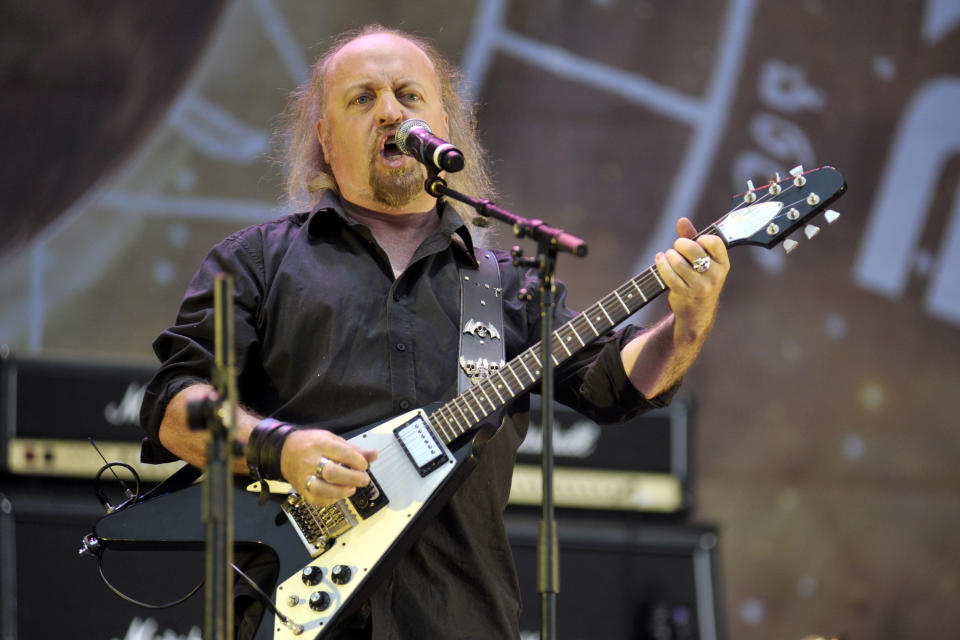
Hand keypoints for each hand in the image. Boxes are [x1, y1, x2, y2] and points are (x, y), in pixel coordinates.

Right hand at [280, 428, 378, 506]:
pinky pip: (316, 499)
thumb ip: (354, 449)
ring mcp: (304, 476)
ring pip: (322, 489)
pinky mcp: (301, 489)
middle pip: (332, 472)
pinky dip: (330, 500)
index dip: (358, 461)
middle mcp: (310, 460)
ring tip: (351, 489)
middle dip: (353, 478)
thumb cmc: (311, 444)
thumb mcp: (332, 439)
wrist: (284, 451)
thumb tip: (374, 455)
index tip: (364, 465)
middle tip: (363, 479)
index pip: (342, 453)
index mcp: (320, 444)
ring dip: (341, 491)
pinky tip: (338, 495)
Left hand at [654, 217, 729, 341]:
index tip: (695, 242)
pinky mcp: (685, 294)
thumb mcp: (702, 260)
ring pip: (679, 262)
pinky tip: (660, 260)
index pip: (714, 242)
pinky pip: (669, 275)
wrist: (697, 313)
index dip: (701, 238)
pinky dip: (661, 264)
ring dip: (669, 255)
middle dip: (680, 244)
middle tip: (677, 247)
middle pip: (693, 249)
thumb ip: (692, 238)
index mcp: (723, 264)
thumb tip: (682, 220)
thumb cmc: (699, 280)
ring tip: (668, 256)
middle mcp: (715, 276)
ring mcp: (700, 287)